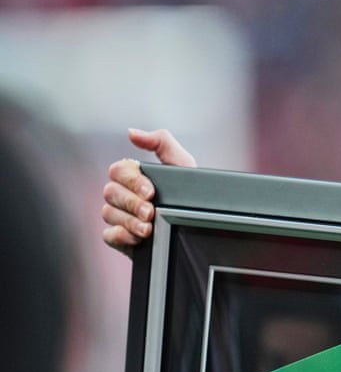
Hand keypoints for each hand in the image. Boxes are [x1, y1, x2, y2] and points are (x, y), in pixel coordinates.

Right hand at [101, 128, 195, 253]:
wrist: (201, 224)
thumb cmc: (192, 192)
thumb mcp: (183, 164)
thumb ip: (161, 142)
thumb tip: (132, 133)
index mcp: (134, 175)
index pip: (118, 171)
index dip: (132, 181)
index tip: (150, 192)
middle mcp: (123, 194)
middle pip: (110, 193)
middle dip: (132, 203)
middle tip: (151, 212)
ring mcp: (120, 216)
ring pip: (108, 214)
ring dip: (129, 221)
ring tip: (149, 228)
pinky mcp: (120, 237)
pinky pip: (108, 235)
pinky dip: (122, 236)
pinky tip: (139, 239)